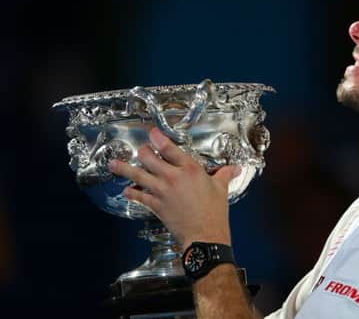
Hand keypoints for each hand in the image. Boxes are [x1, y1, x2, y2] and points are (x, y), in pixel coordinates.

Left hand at [108, 127, 240, 247]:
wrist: (205, 235)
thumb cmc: (214, 212)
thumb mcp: (221, 189)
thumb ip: (224, 175)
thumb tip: (235, 169)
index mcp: (190, 169)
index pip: (169, 148)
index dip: (158, 138)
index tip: (152, 133)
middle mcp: (173, 177)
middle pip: (148, 158)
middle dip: (142, 151)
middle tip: (141, 150)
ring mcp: (161, 191)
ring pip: (138, 175)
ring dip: (124, 169)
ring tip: (113, 163)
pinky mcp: (155, 205)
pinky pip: (138, 196)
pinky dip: (131, 193)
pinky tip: (126, 191)